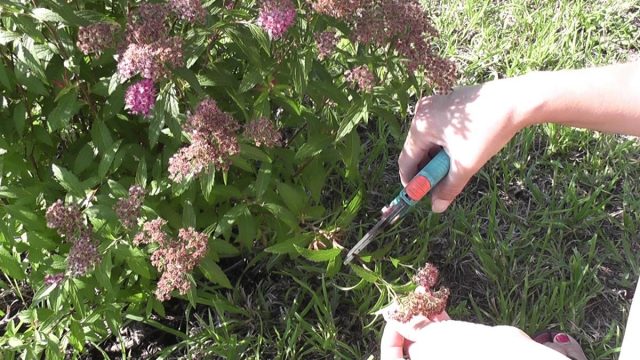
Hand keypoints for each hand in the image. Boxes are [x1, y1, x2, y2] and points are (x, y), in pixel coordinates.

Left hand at [381, 313, 570, 359]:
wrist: (510, 355)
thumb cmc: (468, 352)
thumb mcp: (431, 338)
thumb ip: (410, 327)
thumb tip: (393, 317)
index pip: (394, 357)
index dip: (390, 336)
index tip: (394, 316)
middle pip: (409, 343)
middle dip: (407, 317)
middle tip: (406, 298)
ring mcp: (445, 355)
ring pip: (425, 333)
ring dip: (422, 311)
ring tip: (421, 291)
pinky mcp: (459, 346)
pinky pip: (441, 330)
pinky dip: (436, 314)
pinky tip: (434, 297)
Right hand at [399, 76, 538, 211]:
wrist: (516, 101)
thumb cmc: (487, 131)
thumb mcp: (465, 165)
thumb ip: (448, 188)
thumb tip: (436, 207)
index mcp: (420, 126)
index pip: (406, 161)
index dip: (412, 182)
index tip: (420, 197)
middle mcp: (422, 113)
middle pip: (417, 150)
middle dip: (428, 170)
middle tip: (441, 185)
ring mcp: (436, 104)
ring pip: (430, 141)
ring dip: (439, 158)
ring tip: (458, 166)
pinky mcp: (449, 102)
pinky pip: (440, 129)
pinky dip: (447, 144)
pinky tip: (465, 150)